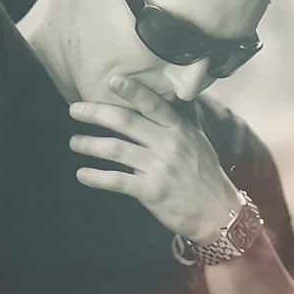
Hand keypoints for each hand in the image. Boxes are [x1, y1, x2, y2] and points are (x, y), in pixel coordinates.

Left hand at [68, 75, 240, 241]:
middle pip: (126, 122)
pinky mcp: (151, 192)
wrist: (219, 213)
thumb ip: (181, 120)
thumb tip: (172, 95)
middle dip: (96, 113)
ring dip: (90, 144)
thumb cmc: (205, 175)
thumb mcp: (199, 141)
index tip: (112, 80)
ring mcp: (159, 168)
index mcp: (180, 130)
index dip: (133, 91)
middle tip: (74, 109)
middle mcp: (169, 144)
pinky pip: (117, 180)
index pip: (154, 104)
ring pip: (116, 149)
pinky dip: (96, 177)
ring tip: (75, 142)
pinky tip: (82, 174)